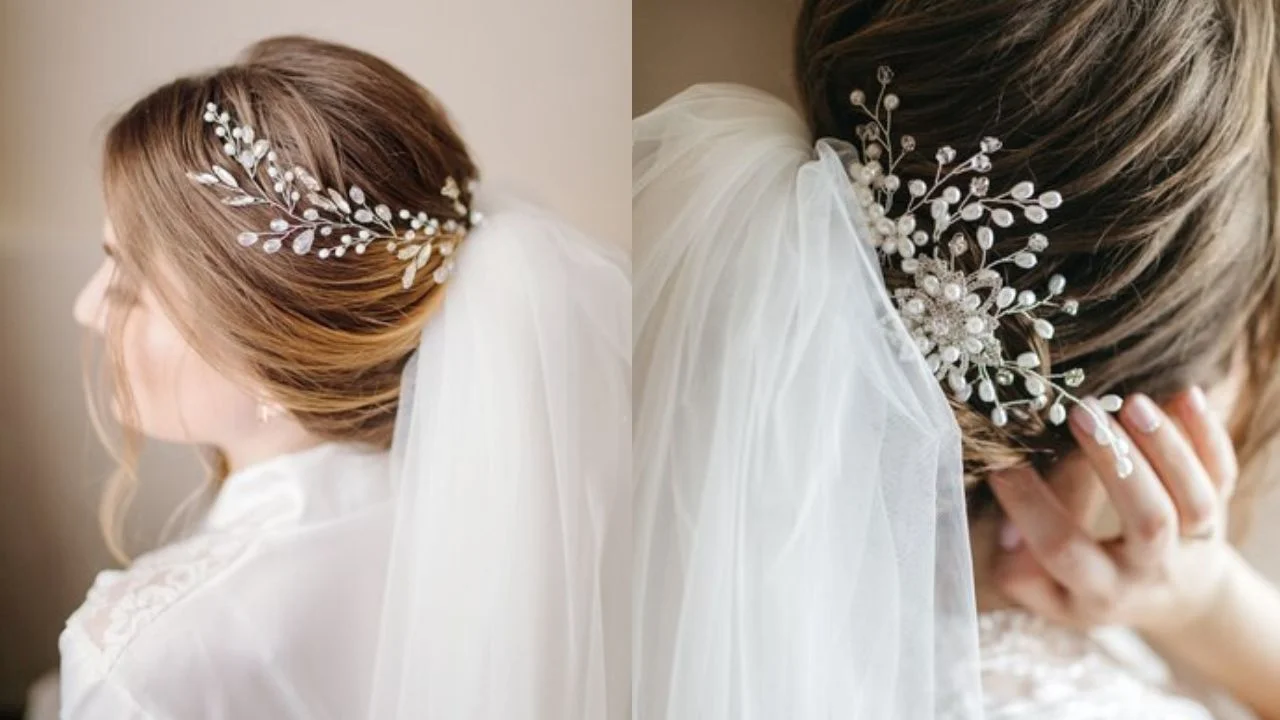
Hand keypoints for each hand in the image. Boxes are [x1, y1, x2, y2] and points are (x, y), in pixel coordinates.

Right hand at [988, 387, 1239, 639]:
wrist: (1181, 599)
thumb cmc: (1096, 586)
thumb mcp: (1052, 596)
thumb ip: (1020, 572)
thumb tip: (1008, 534)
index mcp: (1102, 590)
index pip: (1063, 549)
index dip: (1030, 507)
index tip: (1002, 464)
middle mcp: (1153, 569)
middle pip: (1148, 521)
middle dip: (1114, 463)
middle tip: (1080, 412)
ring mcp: (1195, 541)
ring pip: (1194, 497)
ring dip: (1165, 446)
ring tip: (1130, 402)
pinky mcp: (1222, 510)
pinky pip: (1224, 472)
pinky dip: (1210, 434)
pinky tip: (1186, 395)